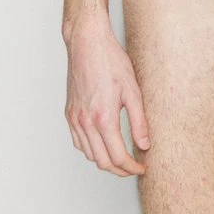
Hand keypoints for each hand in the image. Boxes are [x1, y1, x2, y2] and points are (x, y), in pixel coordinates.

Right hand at [64, 15, 149, 175]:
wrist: (87, 43)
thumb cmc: (110, 61)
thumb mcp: (132, 90)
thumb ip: (139, 121)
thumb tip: (144, 145)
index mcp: (103, 118)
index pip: (117, 157)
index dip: (131, 168)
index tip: (141, 167)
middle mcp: (85, 122)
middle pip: (102, 161)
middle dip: (119, 170)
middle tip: (133, 167)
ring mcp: (74, 119)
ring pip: (88, 154)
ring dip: (105, 161)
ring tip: (121, 157)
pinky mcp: (69, 113)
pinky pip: (78, 142)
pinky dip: (91, 150)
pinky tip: (102, 144)